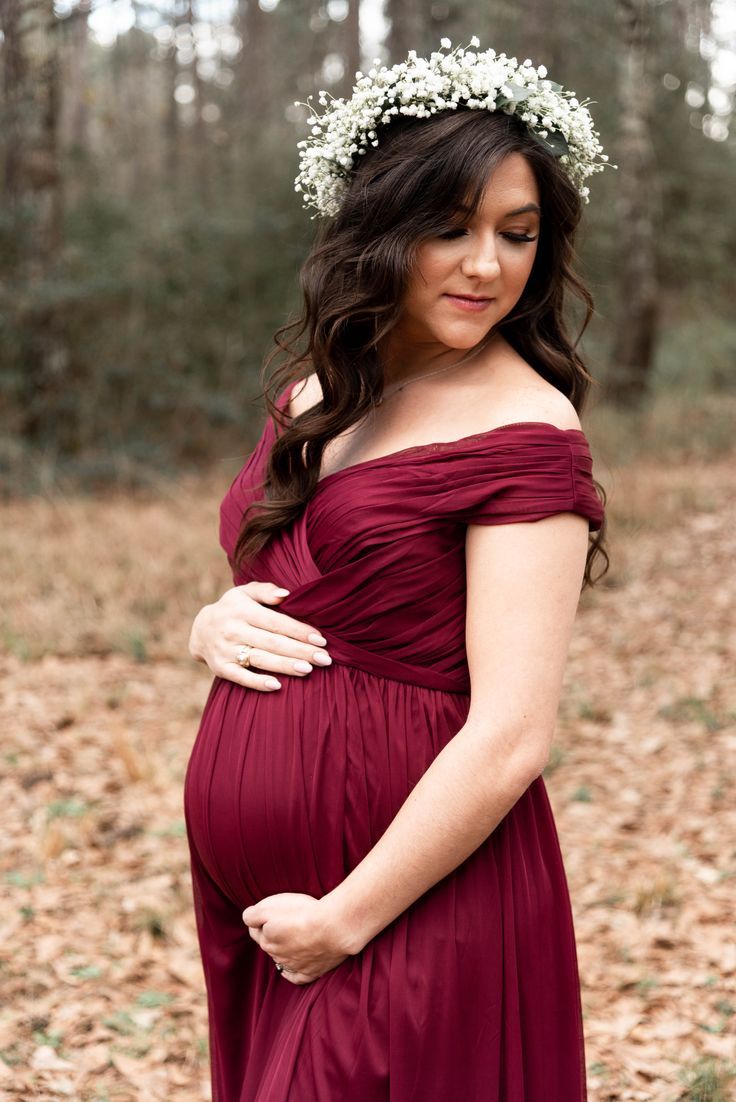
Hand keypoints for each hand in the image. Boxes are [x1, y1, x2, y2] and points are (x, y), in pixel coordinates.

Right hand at [188, 581, 331, 690]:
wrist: (199, 630)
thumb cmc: (232, 609)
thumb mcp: (244, 593)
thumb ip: (265, 590)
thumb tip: (286, 594)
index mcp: (242, 610)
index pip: (276, 622)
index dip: (299, 631)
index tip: (321, 640)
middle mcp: (233, 630)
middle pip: (273, 642)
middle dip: (300, 651)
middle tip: (324, 659)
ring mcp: (225, 650)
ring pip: (260, 659)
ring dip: (285, 665)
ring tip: (309, 670)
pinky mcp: (220, 668)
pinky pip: (241, 677)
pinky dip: (258, 683)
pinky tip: (278, 686)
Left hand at [242, 893, 352, 984]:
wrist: (333, 928)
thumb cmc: (304, 913)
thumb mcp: (270, 907)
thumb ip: (254, 914)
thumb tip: (247, 918)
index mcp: (267, 938)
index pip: (254, 929)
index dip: (260, 919)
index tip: (268, 912)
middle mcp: (277, 954)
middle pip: (267, 944)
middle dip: (271, 934)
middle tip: (283, 922)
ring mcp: (293, 965)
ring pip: (280, 958)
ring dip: (282, 949)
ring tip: (291, 939)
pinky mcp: (309, 973)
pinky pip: (294, 976)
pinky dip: (290, 972)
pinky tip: (290, 968)